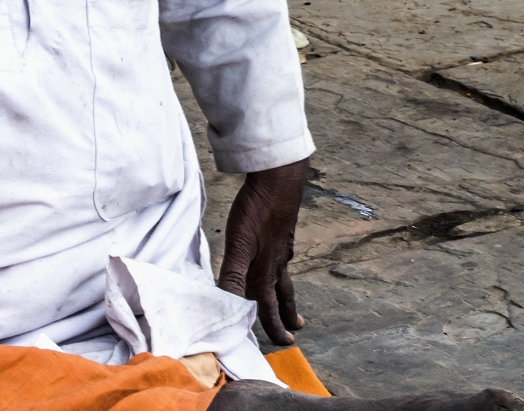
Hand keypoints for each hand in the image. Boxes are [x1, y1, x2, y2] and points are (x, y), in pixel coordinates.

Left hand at [217, 158, 308, 345]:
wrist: (279, 180)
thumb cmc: (256, 213)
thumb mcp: (238, 247)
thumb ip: (233, 277)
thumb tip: (227, 307)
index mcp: (264, 271)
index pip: (268, 306)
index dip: (272, 326)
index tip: (283, 343)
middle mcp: (276, 262)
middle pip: (282, 294)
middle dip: (286, 314)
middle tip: (295, 329)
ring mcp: (282, 245)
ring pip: (285, 276)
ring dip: (287, 292)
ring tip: (292, 300)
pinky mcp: (282, 230)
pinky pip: (285, 254)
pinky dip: (284, 263)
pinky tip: (283, 257)